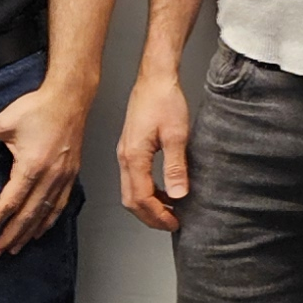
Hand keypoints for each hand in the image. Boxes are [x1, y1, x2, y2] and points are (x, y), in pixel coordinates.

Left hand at [0, 74, 91, 258]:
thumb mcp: (3, 123)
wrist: (70, 97)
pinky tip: (40, 231)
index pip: (10, 202)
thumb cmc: (38, 107)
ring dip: (28, 234)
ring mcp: (64, 177)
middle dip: (10, 237)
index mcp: (32, 165)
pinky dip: (49, 221)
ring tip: (15, 249)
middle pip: (28, 216)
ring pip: (45, 214)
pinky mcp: (71, 174)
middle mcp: (50, 176)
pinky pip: (60, 205)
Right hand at [119, 59, 192, 229]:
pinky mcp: (130, 148)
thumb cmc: (164, 100)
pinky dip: (147, 191)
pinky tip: (163, 190)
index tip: (174, 223)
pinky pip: (134, 178)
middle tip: (171, 223)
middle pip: (131, 199)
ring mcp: (125, 153)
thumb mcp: (176, 135)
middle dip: (150, 216)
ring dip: (148, 205)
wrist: (155, 78)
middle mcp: (124, 157)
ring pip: (131, 190)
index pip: (141, 198)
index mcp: (133, 157)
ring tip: (170, 211)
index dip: (158, 215)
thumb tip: (177, 195)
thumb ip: (175, 167)